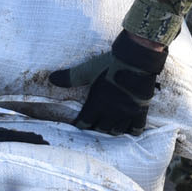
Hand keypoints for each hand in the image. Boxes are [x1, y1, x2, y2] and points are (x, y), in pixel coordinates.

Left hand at [51, 32, 165, 136]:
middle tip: (95, 124)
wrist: (136, 60)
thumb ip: (70, 77)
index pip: (84, 123)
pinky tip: (129, 129)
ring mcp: (126, 113)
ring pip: (117, 131)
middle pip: (100, 129)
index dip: (81, 124)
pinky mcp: (140, 111)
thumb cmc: (110, 64)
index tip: (80, 122)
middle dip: (96, 127)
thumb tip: (51, 78)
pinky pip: (136, 129)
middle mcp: (110, 112)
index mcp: (96, 103)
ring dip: (112, 130)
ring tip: (111, 127)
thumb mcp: (88, 70)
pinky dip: (132, 131)